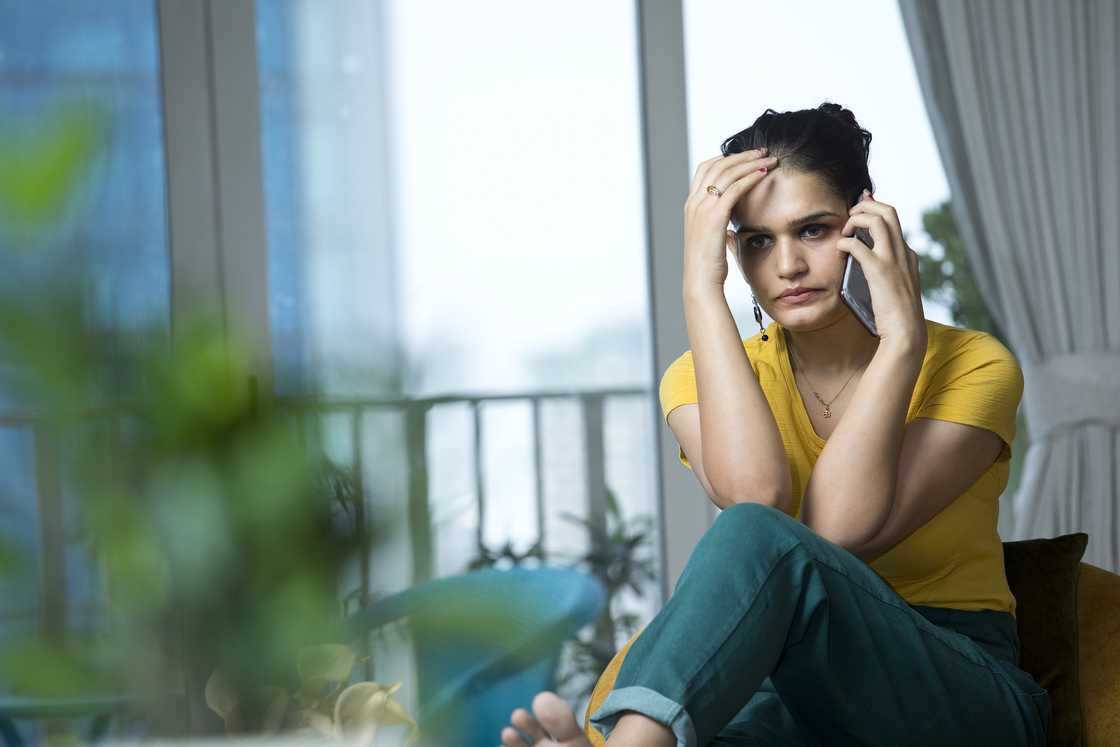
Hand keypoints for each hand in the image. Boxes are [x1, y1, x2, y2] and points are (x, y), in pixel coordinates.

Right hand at [682, 148, 778, 290]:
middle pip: (717, 165)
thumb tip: (727, 223)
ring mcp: (702, 208)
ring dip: (750, 162)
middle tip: (762, 151)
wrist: (701, 282)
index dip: (726, 158)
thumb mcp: (711, 238)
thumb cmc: (708, 265)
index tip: (746, 156)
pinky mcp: (714, 216)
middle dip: (742, 155)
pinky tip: (764, 173)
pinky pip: (735, 187)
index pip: (706, 169)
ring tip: (769, 159)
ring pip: (727, 172)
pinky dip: (750, 176)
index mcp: (691, 206)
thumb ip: (716, 225)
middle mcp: (694, 203)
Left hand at [838, 190, 926, 352]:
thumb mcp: (893, 287)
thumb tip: (864, 260)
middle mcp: (903, 252)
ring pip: (878, 219)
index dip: (874, 208)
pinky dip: (846, 242)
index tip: (859, 205)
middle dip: (866, 205)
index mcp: (907, 255)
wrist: (906, 333)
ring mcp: (893, 260)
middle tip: (849, 213)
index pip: (893, 220)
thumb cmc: (896, 315)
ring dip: (857, 218)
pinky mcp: (880, 271)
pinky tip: (839, 249)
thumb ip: (884, 271)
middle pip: (888, 211)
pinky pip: (858, 245)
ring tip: (844, 229)